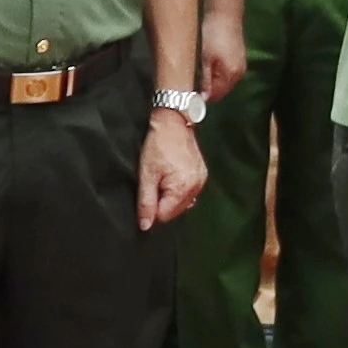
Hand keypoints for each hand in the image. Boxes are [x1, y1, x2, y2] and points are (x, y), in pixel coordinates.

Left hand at [136, 108, 204, 227]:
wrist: (173, 122)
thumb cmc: (158, 145)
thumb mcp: (146, 174)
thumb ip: (146, 202)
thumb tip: (145, 226)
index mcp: (183, 188)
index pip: (164, 215)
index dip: (151, 208)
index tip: (146, 191)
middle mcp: (197, 187)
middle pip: (174, 211)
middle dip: (161, 202)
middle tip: (153, 182)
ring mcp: (201, 181)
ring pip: (181, 203)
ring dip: (170, 196)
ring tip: (162, 176)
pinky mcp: (202, 175)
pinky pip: (188, 192)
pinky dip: (177, 189)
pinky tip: (171, 176)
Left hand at [195, 0, 246, 102]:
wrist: (224, 14)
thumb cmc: (214, 35)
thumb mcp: (206, 59)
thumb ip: (206, 80)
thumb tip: (204, 98)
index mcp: (231, 75)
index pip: (216, 96)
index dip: (202, 98)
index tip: (188, 94)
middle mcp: (239, 73)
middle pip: (221, 90)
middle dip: (207, 90)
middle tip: (190, 84)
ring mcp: (240, 66)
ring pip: (223, 81)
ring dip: (211, 81)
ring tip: (196, 74)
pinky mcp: (238, 58)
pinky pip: (226, 73)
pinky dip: (216, 73)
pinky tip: (206, 65)